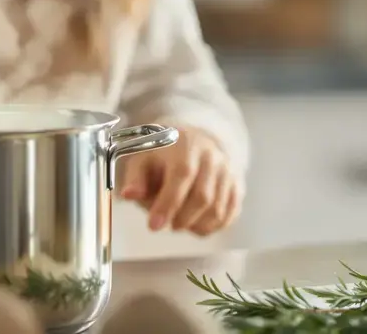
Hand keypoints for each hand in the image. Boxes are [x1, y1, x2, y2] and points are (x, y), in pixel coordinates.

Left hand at [118, 127, 240, 236]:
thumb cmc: (164, 154)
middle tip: (166, 225)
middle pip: (202, 197)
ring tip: (178, 223)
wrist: (194, 141)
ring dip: (195, 225)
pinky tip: (195, 224)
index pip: (181, 176)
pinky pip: (229, 214)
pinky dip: (211, 226)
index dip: (167, 203)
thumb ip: (136, 178)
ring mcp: (228, 172)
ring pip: (217, 209)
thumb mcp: (143, 158)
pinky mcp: (238, 186)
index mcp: (186, 145)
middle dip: (181, 219)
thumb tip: (128, 195)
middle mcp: (212, 157)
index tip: (153, 225)